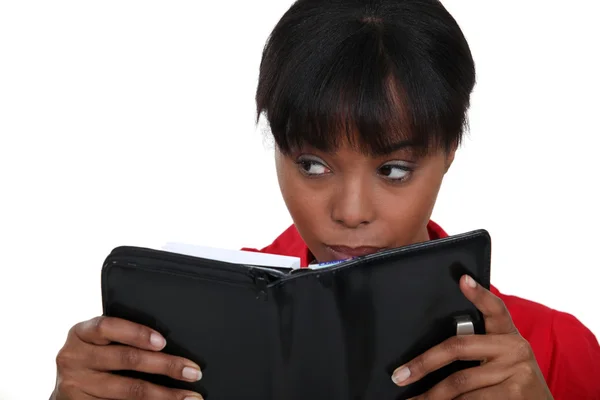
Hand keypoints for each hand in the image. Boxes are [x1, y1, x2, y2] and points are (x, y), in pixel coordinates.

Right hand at [52, 316, 202, 399]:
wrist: (68, 387)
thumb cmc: (94, 357)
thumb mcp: (100, 341)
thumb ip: (123, 337)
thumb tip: (169, 343)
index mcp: (80, 333)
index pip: (108, 327)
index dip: (136, 333)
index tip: (163, 342)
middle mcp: (73, 357)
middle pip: (126, 359)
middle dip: (166, 366)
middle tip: (193, 372)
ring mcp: (74, 385)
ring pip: (128, 389)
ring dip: (164, 395)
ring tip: (189, 397)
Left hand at [391, 275, 552, 399]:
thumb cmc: (513, 384)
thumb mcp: (503, 360)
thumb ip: (478, 349)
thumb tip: (432, 356)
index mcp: (509, 334)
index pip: (495, 309)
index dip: (479, 294)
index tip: (462, 279)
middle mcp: (515, 348)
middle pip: (458, 348)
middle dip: (423, 364)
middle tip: (400, 376)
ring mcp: (515, 372)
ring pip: (459, 382)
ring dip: (431, 396)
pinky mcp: (514, 394)